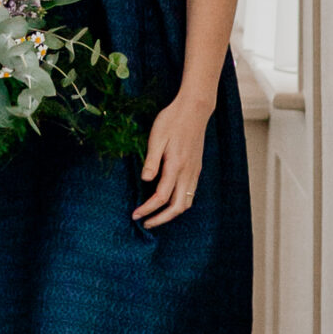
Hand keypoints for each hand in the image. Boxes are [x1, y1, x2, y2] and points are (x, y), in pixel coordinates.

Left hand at [132, 93, 209, 227]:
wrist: (195, 109)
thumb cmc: (172, 120)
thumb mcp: (156, 137)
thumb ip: (152, 160)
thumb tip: (145, 181)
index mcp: (176, 166)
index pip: (161, 197)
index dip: (147, 209)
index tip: (135, 215)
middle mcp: (188, 173)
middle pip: (177, 207)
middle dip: (161, 219)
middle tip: (145, 224)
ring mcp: (194, 172)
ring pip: (186, 203)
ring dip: (171, 214)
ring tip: (155, 217)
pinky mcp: (197, 169)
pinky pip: (190, 194)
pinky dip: (179, 204)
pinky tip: (168, 202)